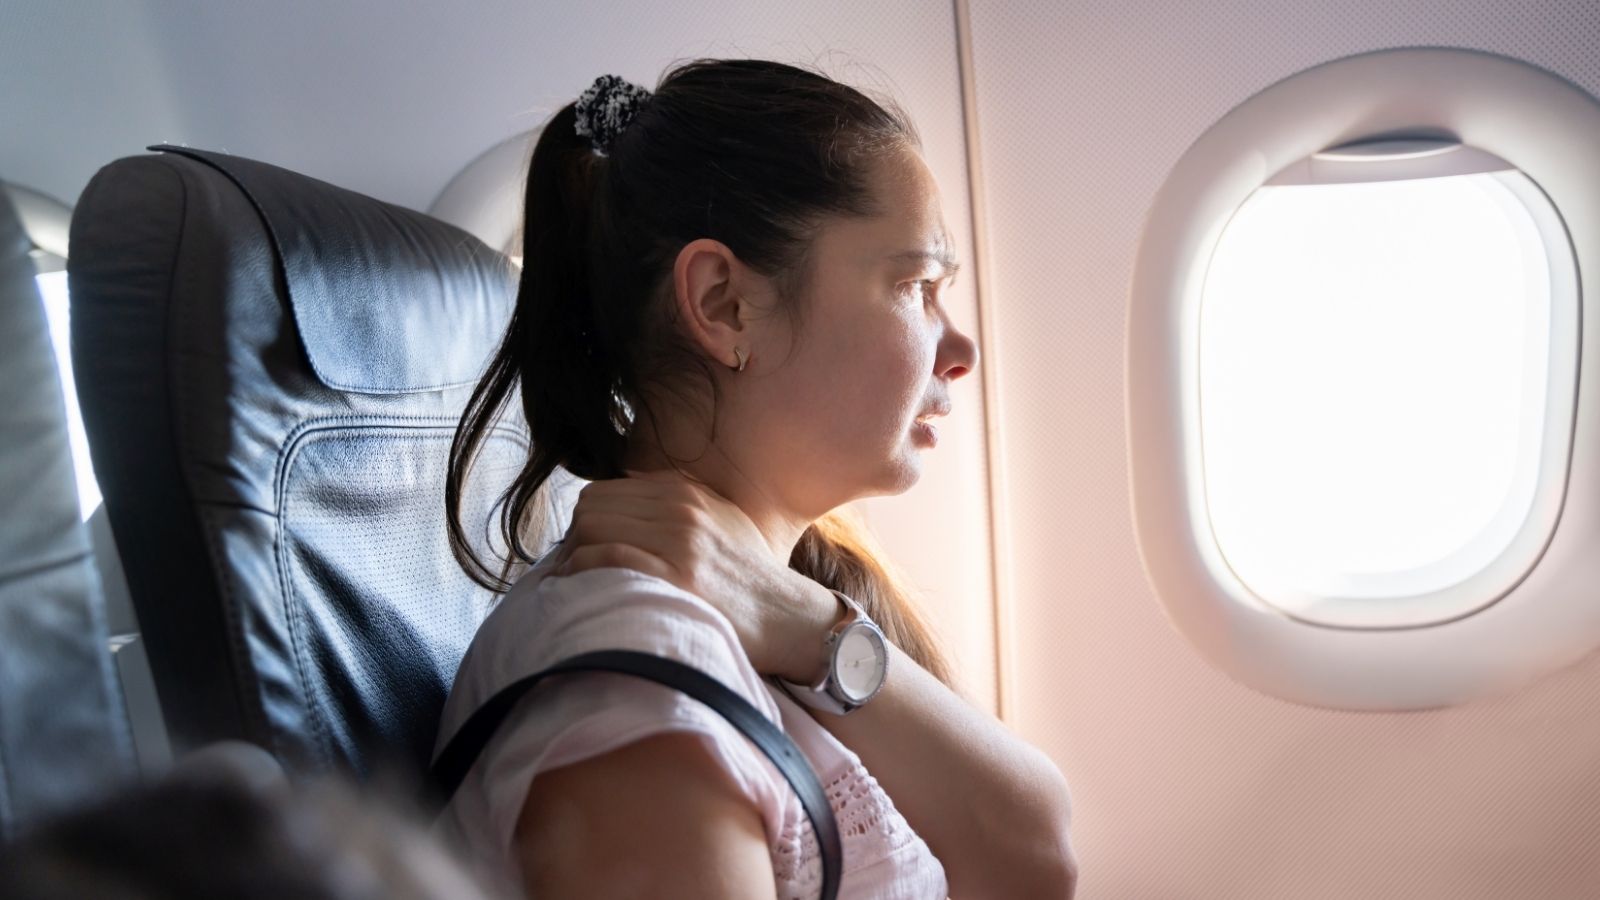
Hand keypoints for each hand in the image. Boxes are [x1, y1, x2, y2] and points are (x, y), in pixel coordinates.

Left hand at [551, 470, 839, 680]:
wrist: (788, 618)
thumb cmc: (750, 577)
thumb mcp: (723, 519)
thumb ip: (679, 498)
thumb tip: (626, 481)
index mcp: (686, 495)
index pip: (603, 492)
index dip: (586, 522)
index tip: (586, 549)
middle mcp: (681, 512)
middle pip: (591, 508)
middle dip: (575, 538)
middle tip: (577, 568)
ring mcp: (679, 545)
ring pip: (592, 528)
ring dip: (574, 557)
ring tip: (579, 582)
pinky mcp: (676, 579)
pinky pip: (607, 558)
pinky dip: (583, 572)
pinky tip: (585, 590)